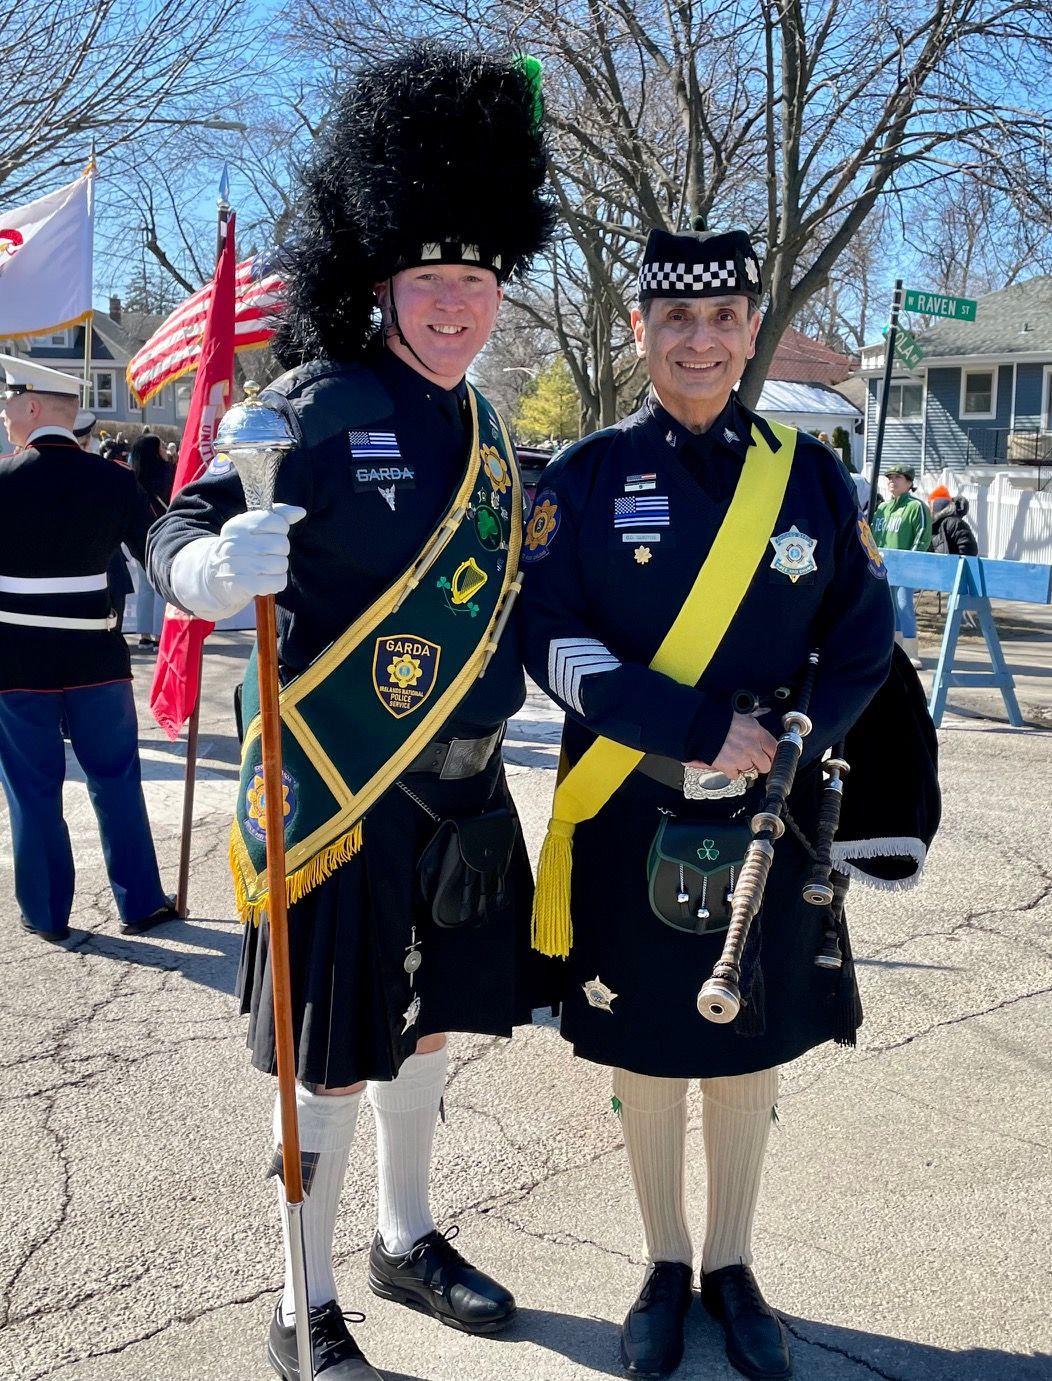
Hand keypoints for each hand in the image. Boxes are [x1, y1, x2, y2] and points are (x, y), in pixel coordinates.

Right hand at [168, 503, 305, 619]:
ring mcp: (240, 564)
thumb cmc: (241, 547)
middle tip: (268, 554)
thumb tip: (300, 512)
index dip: (280, 529)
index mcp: (239, 525)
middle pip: (281, 544)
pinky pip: (278, 582)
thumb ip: (278, 515)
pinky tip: (266, 579)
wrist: (213, 575)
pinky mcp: (245, 584)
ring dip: (279, 567)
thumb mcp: (252, 526)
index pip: (277, 522)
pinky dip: (277, 582)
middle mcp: (237, 543)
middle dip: (280, 550)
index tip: (271, 534)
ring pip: (282, 564)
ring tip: (266, 567)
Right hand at [685, 711, 777, 779]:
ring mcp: (740, 758)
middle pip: (765, 765)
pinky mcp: (728, 766)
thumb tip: (764, 711)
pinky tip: (727, 763)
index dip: (771, 755)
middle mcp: (752, 747)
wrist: (699, 724)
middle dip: (759, 764)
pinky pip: (735, 775)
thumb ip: (755, 715)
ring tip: (736, 759)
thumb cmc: (718, 717)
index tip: (768, 756)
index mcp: (757, 732)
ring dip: (743, 767)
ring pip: (750, 771)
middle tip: (753, 761)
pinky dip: (731, 771)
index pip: (774, 750)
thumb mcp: (742, 712)